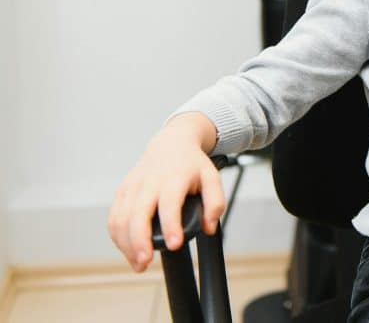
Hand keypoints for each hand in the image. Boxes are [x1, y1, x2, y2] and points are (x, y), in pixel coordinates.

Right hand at [107, 114, 224, 272]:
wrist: (172, 143)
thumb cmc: (192, 164)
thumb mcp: (212, 178)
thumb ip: (215, 203)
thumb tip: (209, 228)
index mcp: (174, 178)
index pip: (170, 204)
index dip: (171, 225)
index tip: (174, 245)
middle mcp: (150, 182)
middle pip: (138, 214)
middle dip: (139, 241)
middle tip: (145, 262)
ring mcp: (132, 187)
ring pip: (121, 219)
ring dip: (126, 244)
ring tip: (139, 264)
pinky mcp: (122, 192)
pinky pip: (114, 218)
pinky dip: (117, 237)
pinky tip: (129, 251)